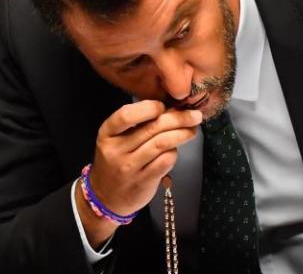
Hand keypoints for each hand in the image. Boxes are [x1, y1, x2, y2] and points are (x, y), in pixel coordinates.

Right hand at [76, 101, 201, 245]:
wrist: (107, 197)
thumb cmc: (118, 160)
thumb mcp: (119, 140)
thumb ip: (140, 124)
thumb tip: (174, 108)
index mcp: (107, 134)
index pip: (125, 115)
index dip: (148, 107)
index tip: (164, 105)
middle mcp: (115, 150)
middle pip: (152, 128)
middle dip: (179, 118)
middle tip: (195, 115)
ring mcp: (128, 167)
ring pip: (162, 143)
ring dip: (182, 133)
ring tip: (193, 129)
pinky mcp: (143, 181)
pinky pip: (166, 161)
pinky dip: (175, 152)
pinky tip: (176, 150)